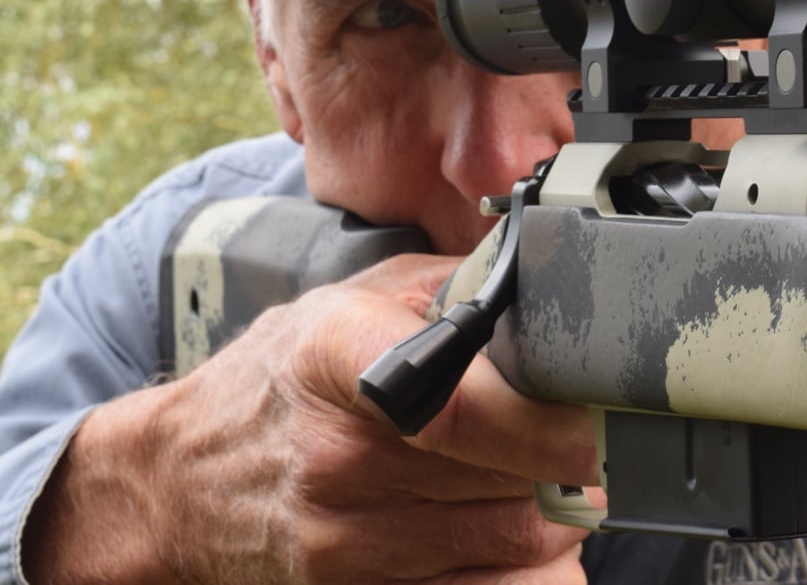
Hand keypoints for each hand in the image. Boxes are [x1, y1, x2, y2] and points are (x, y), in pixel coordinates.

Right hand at [24, 254, 598, 583]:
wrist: (178, 479)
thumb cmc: (277, 378)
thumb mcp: (351, 300)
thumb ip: (454, 287)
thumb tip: (552, 282)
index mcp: (339, 356)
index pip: (465, 403)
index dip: (549, 419)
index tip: (596, 411)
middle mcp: (340, 454)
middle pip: (513, 475)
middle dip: (575, 456)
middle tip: (592, 432)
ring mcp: (343, 537)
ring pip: (514, 536)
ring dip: (560, 508)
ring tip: (553, 473)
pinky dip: (529, 566)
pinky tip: (523, 526)